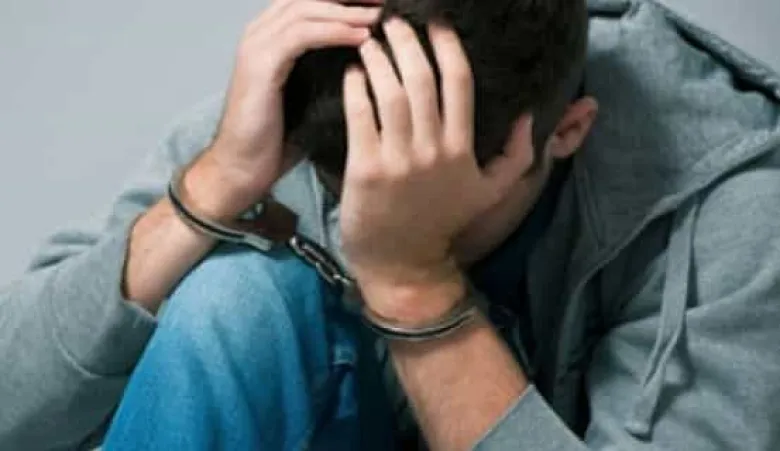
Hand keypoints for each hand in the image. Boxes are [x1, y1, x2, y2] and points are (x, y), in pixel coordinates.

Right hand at [185, 0, 381, 219]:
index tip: (382, 4)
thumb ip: (332, 72)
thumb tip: (374, 65)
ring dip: (348, 12)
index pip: (312, 1)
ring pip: (307, 9)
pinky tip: (361, 38)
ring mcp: (257, 46)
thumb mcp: (310, 96)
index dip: (346, 0)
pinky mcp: (260, 64)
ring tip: (380, 16)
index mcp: (272, 37)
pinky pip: (301, 35)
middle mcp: (261, 33)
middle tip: (385, 1)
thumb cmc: (277, 139)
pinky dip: (334, 32)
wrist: (243, 168)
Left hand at [339, 19, 533, 322]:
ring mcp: (397, 160)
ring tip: (371, 40)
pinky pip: (359, 116)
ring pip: (390, 93)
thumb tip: (531, 116)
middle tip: (393, 20)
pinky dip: (356, 87)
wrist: (403, 263)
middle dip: (408, 42)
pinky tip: (354, 71)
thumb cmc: (442, 223)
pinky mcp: (365, 169)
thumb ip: (518, 157)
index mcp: (462, 150)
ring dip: (380, 59)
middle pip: (422, 80)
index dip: (447, 46)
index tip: (436, 24)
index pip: (459, 83)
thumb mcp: (489, 194)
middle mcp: (432, 150)